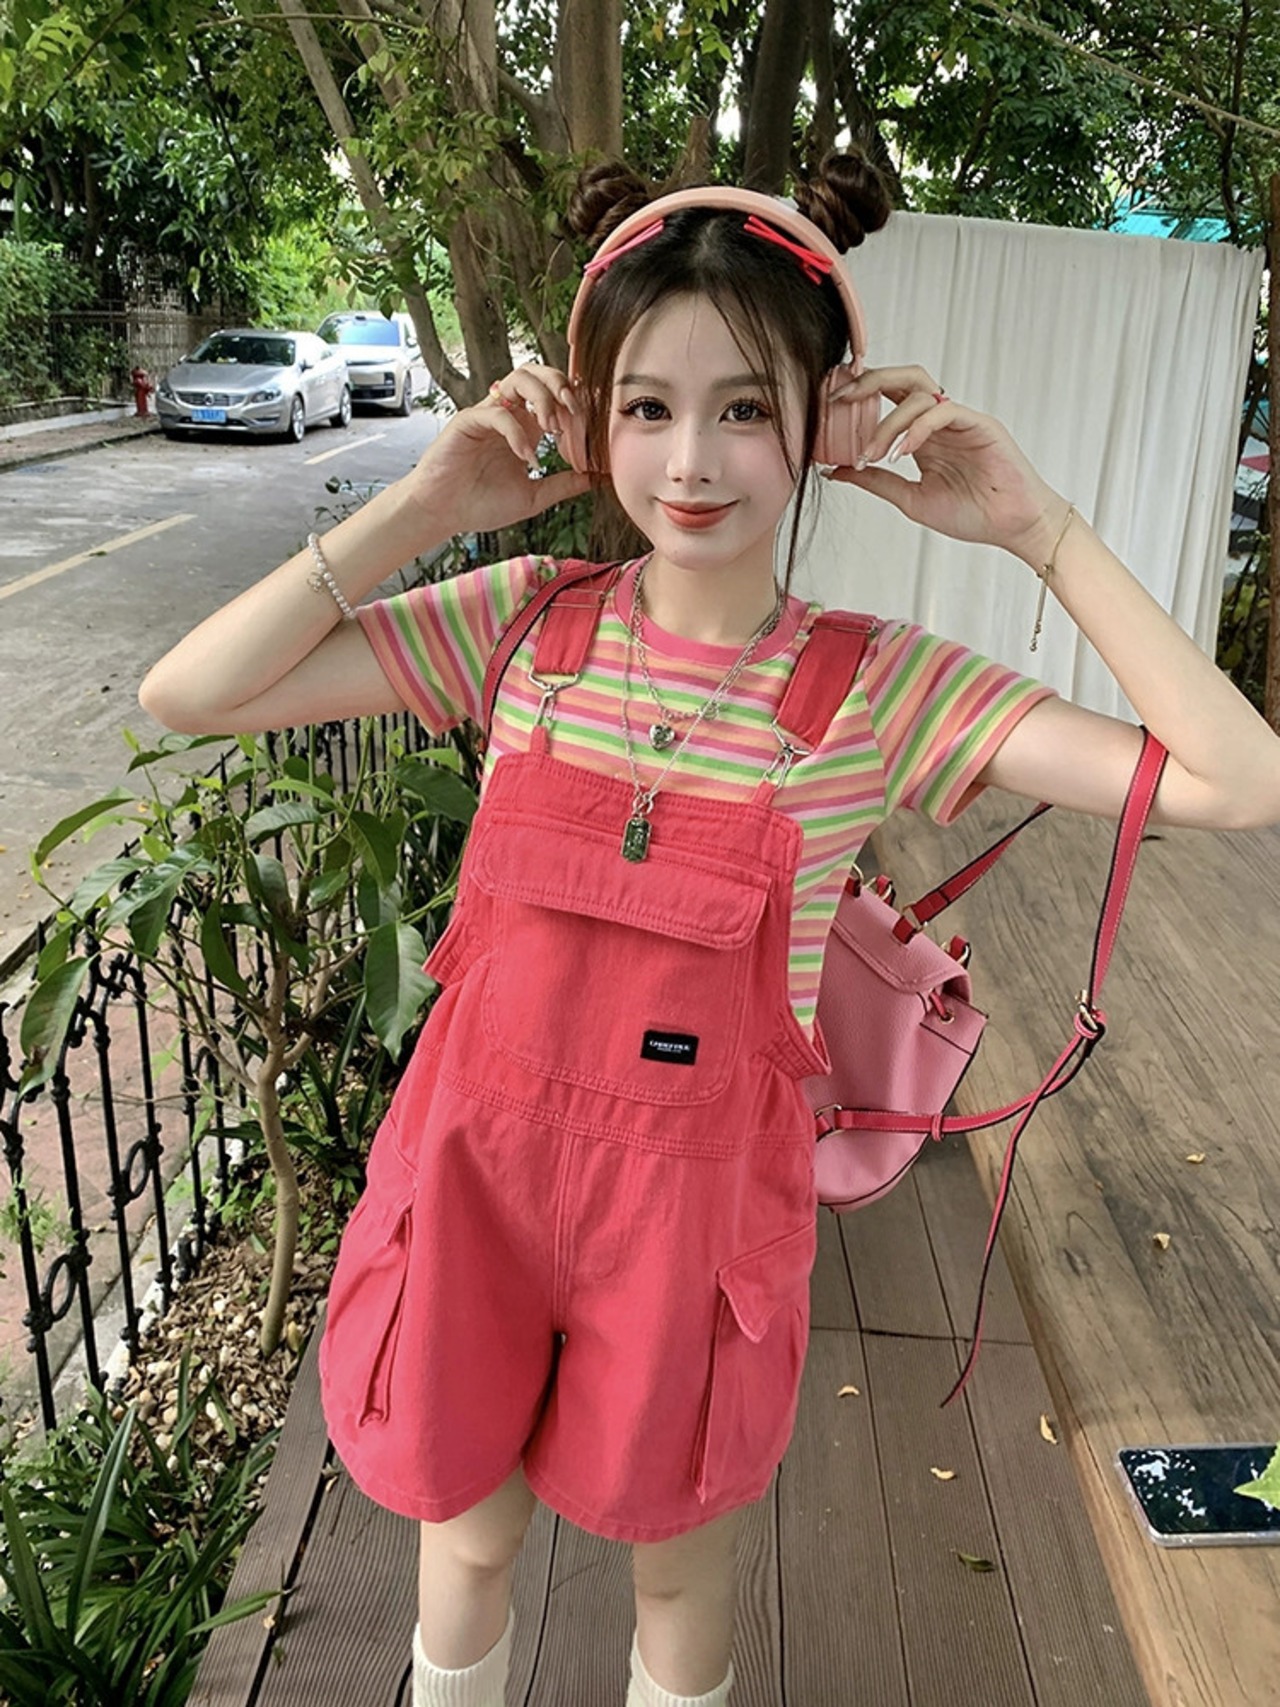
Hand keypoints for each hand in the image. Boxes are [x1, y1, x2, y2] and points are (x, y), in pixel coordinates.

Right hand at [408, 363, 591, 536]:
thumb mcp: (534, 497)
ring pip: (518, 378)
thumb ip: (563, 485)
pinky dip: (517, 432)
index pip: (555, 397)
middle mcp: (509, 415)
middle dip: (561, 385)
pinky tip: (526, 457)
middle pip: (538, 374)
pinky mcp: (467, 422)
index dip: (575, 405)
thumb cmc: (482, 505)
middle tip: (573, 410)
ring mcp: (488, 415)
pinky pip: (497, 412)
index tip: (590, 428)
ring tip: (551, 427)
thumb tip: (596, 478)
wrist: (445, 514)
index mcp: (526, 428)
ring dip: (542, 397)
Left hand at [824, 364, 1069, 562]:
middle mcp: (939, 422)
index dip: (859, 393)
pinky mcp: (980, 425)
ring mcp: (960, 420)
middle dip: (868, 381)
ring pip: (919, 394)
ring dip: (888, 421)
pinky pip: (944, 411)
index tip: (828, 405)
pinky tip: (901, 452)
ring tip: (872, 453)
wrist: (1012, 527)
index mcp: (922, 435)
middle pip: (903, 379)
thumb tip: (834, 471)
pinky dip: (917, 428)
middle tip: (839, 399)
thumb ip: (875, 481)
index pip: (888, 398)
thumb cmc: (972, 514)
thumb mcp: (910, 499)